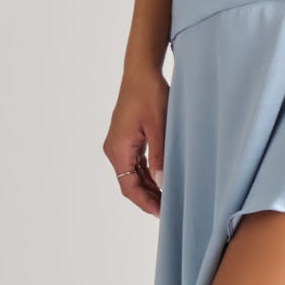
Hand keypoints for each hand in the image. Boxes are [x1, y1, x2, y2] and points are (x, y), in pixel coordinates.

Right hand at [105, 61, 168, 215]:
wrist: (142, 72)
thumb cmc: (149, 95)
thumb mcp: (158, 127)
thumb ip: (159, 157)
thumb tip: (162, 183)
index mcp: (118, 149)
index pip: (128, 187)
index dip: (144, 202)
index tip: (162, 212)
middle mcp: (115, 149)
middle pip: (129, 183)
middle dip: (148, 197)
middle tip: (170, 209)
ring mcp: (120, 144)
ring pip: (133, 175)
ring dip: (149, 186)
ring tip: (169, 197)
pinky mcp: (127, 138)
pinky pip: (136, 163)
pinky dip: (148, 174)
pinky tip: (163, 179)